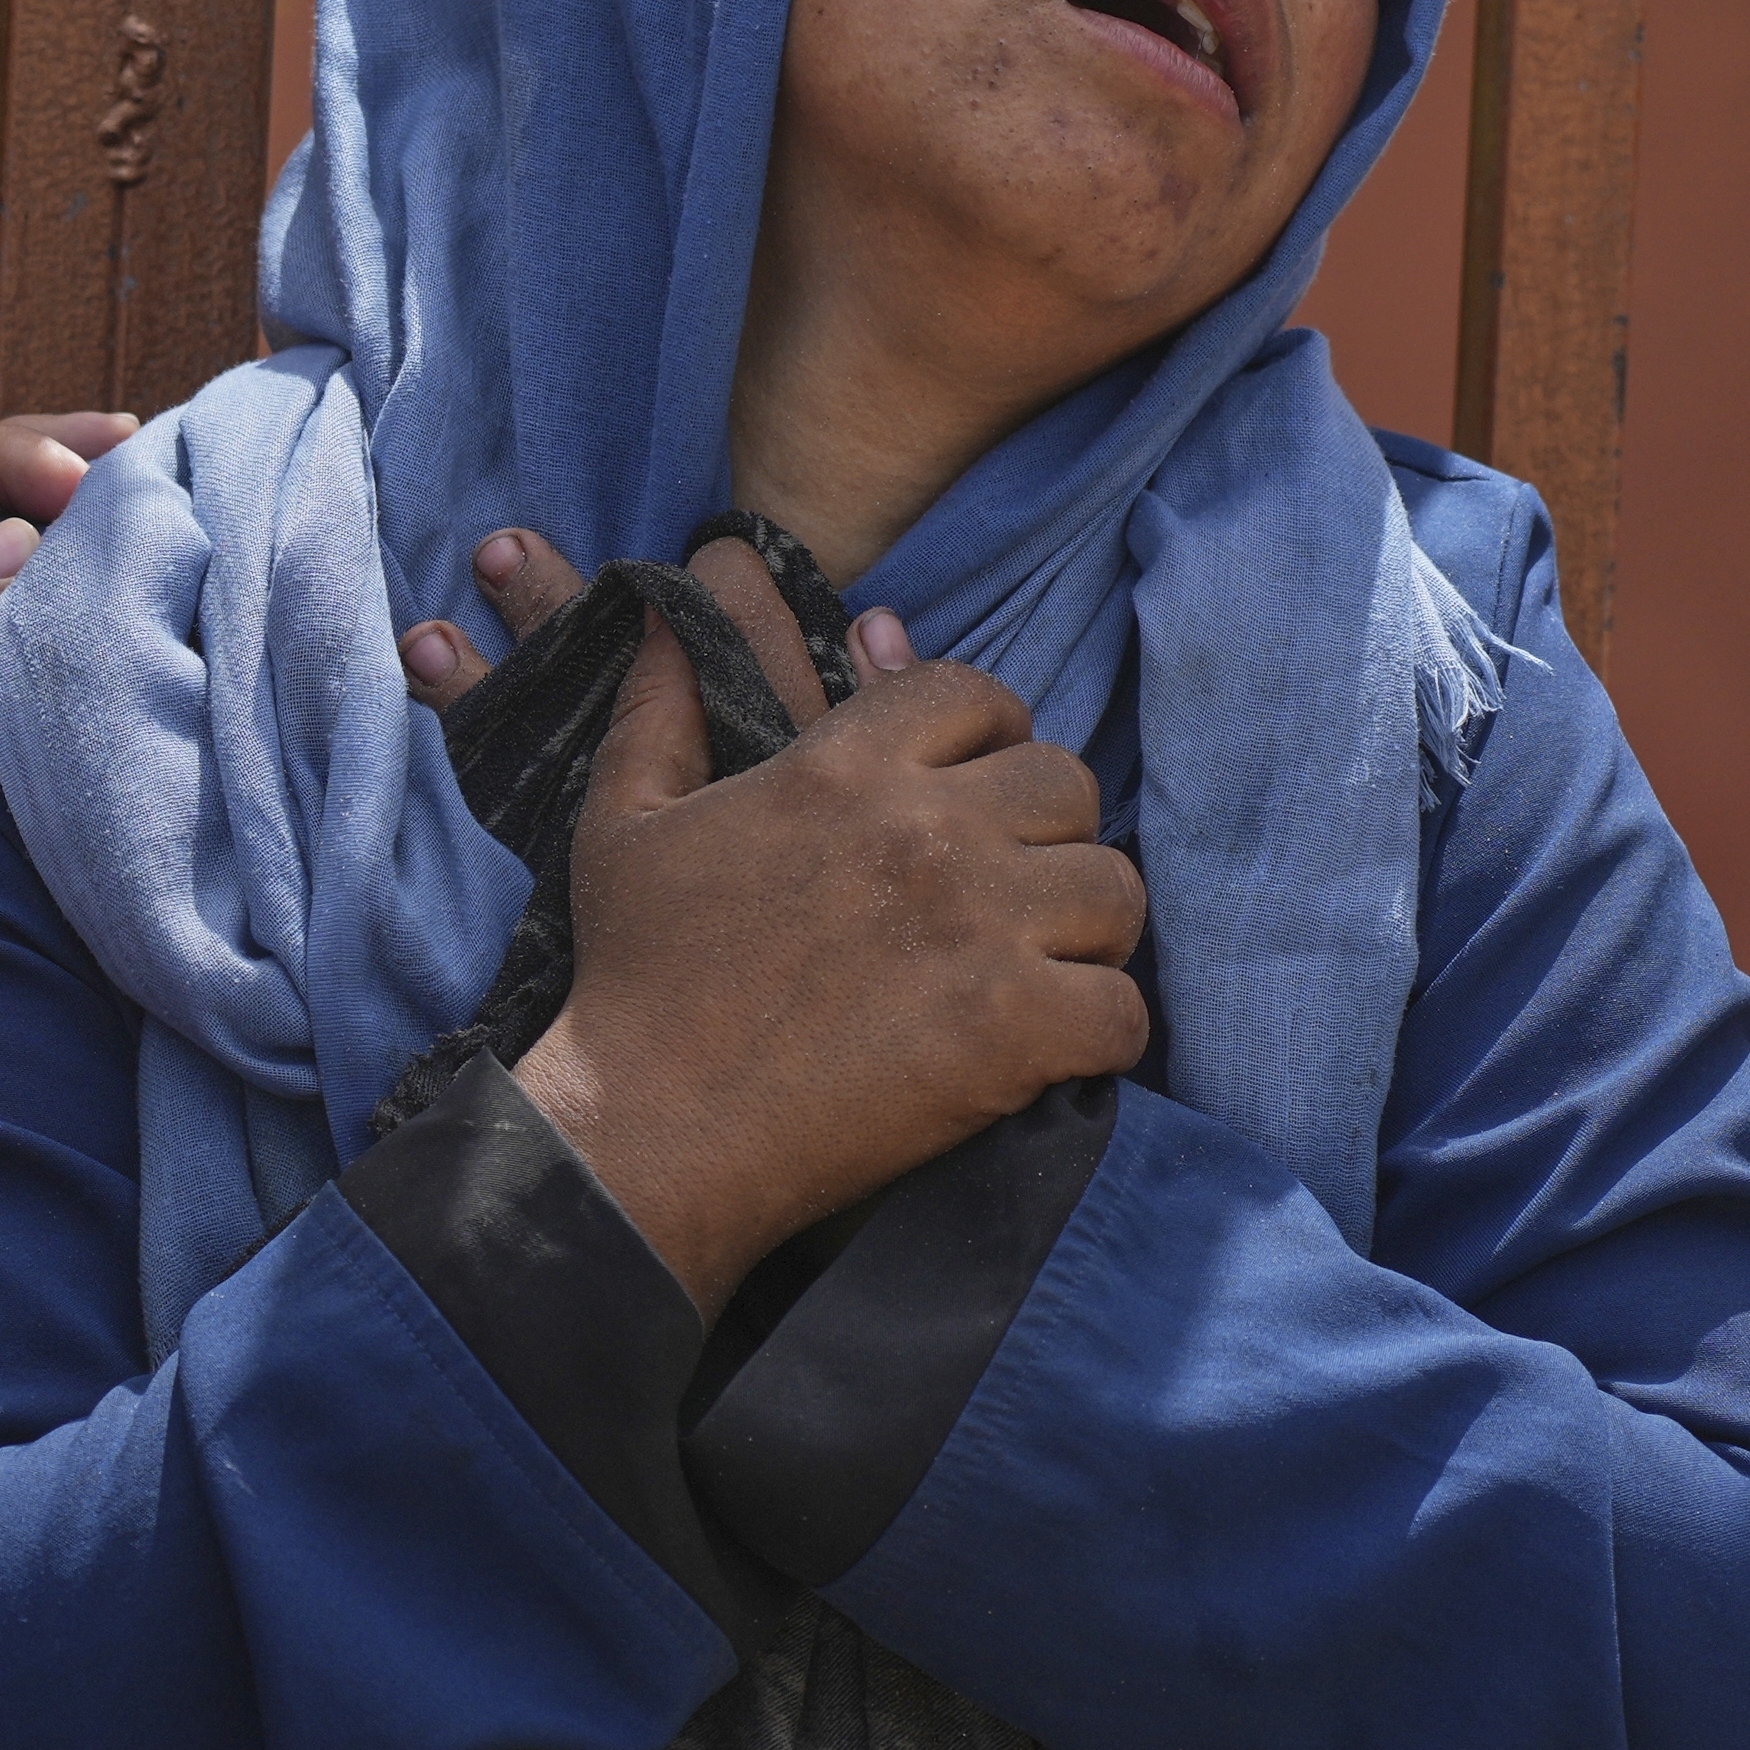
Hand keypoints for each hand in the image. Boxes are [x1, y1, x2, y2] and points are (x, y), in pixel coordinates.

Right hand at [460, 531, 1145, 1311]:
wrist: (647, 1135)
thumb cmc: (633, 979)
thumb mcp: (623, 820)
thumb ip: (660, 706)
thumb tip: (659, 613)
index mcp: (842, 764)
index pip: (979, 696)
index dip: (989, 739)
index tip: (971, 798)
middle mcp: (924, 828)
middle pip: (1067, 784)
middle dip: (1045, 838)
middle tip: (1005, 898)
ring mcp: (979, 928)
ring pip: (1115, 889)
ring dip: (1085, 932)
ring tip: (1037, 969)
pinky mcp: (1013, 1031)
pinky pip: (1125, 1009)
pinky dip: (1099, 1033)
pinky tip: (1048, 1051)